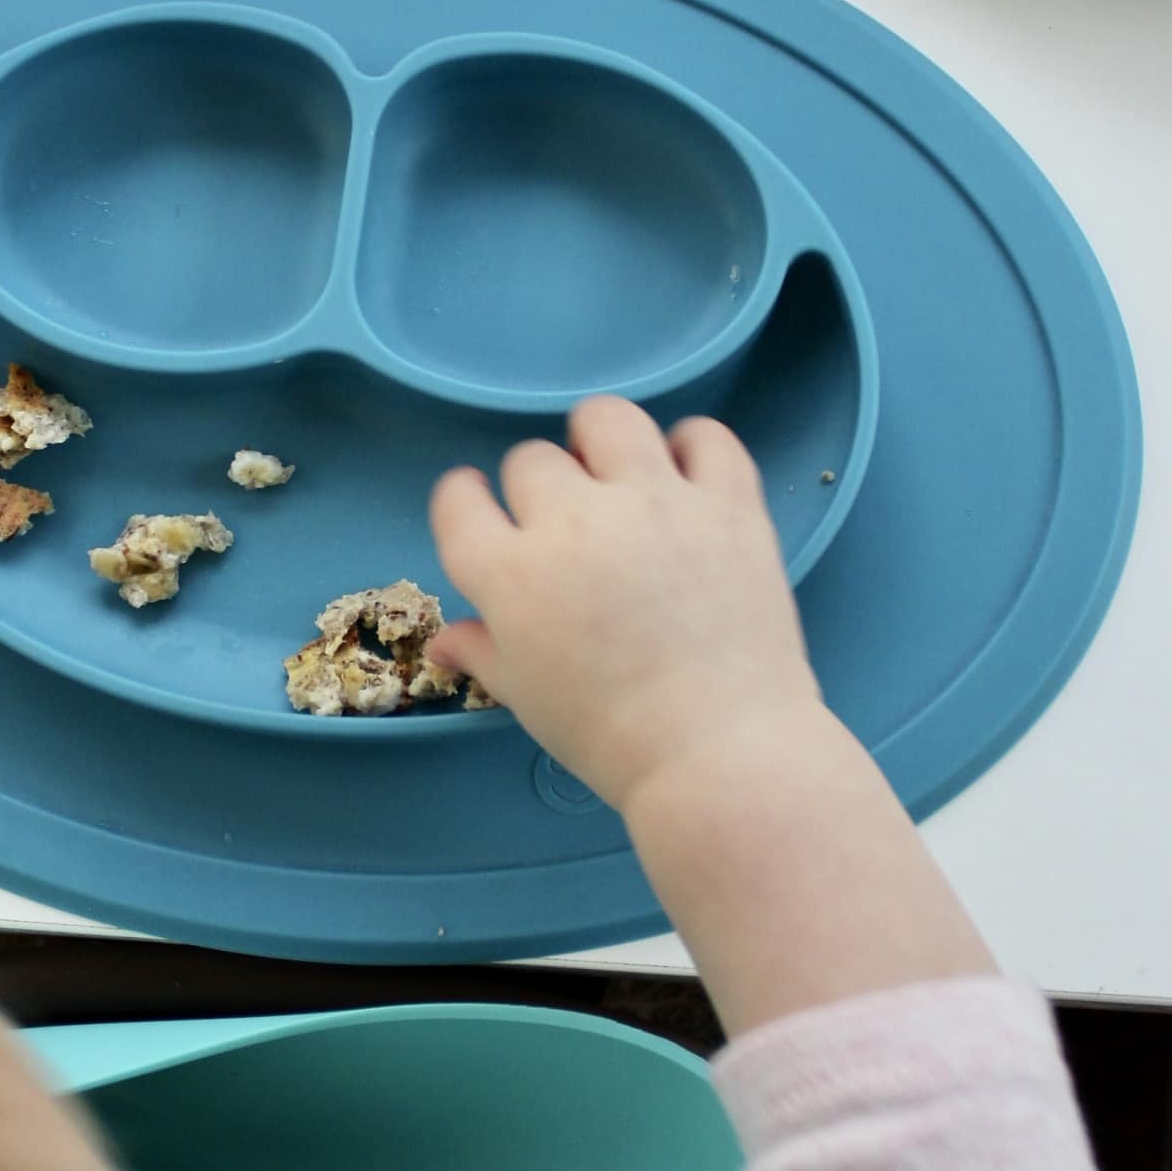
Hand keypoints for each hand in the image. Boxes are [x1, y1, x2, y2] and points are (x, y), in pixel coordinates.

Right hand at [430, 400, 824, 812]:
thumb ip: (484, 652)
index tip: (485, 511)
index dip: (467, 500)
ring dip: (602, 442)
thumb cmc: (609, 736)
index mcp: (510, 573)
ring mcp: (654, 502)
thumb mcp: (527, 698)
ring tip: (620, 477)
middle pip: (532, 460)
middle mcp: (574, 520)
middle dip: (539, 489)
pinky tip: (687, 480)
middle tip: (568, 528)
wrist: (718, 751)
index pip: (459, 500)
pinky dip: (692, 448)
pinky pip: (705, 436)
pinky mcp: (725, 502)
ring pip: (607, 419)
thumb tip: (445, 640)